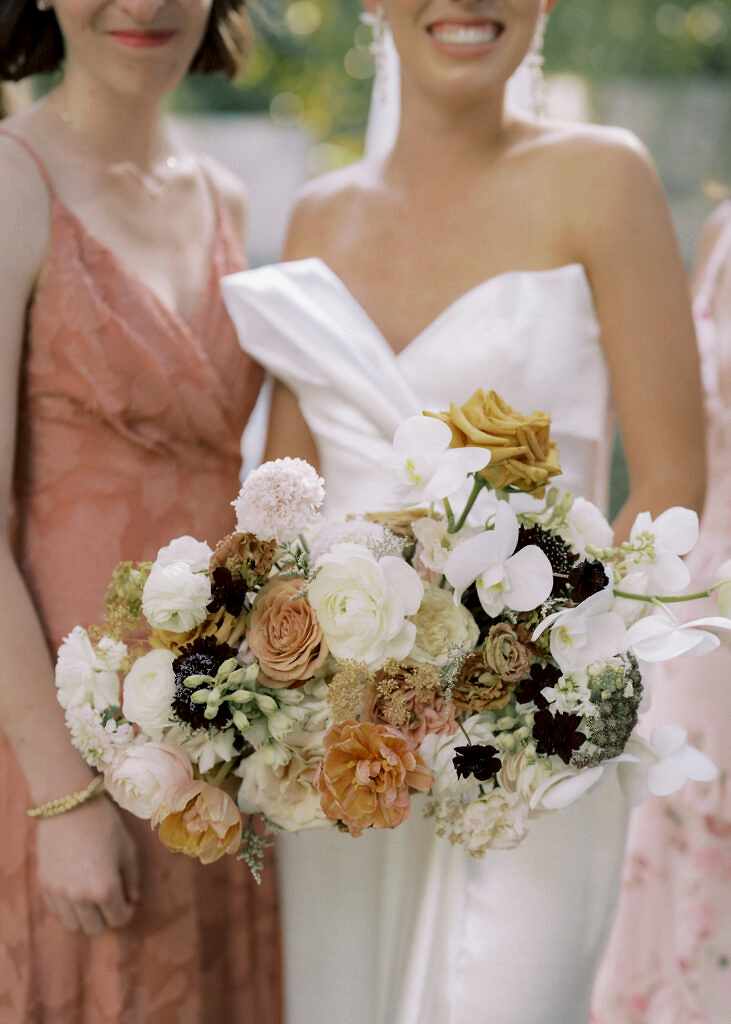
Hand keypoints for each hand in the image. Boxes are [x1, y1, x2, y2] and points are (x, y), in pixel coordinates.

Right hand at [36, 797, 140, 936]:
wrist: (69, 805)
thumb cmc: (104, 824)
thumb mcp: (128, 849)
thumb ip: (132, 879)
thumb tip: (132, 900)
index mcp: (104, 888)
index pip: (118, 919)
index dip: (126, 911)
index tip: (127, 899)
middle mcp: (80, 898)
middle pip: (95, 928)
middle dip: (106, 917)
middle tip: (110, 899)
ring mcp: (59, 894)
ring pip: (73, 925)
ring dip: (86, 917)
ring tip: (92, 897)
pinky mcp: (44, 887)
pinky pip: (57, 912)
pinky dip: (69, 909)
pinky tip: (76, 891)